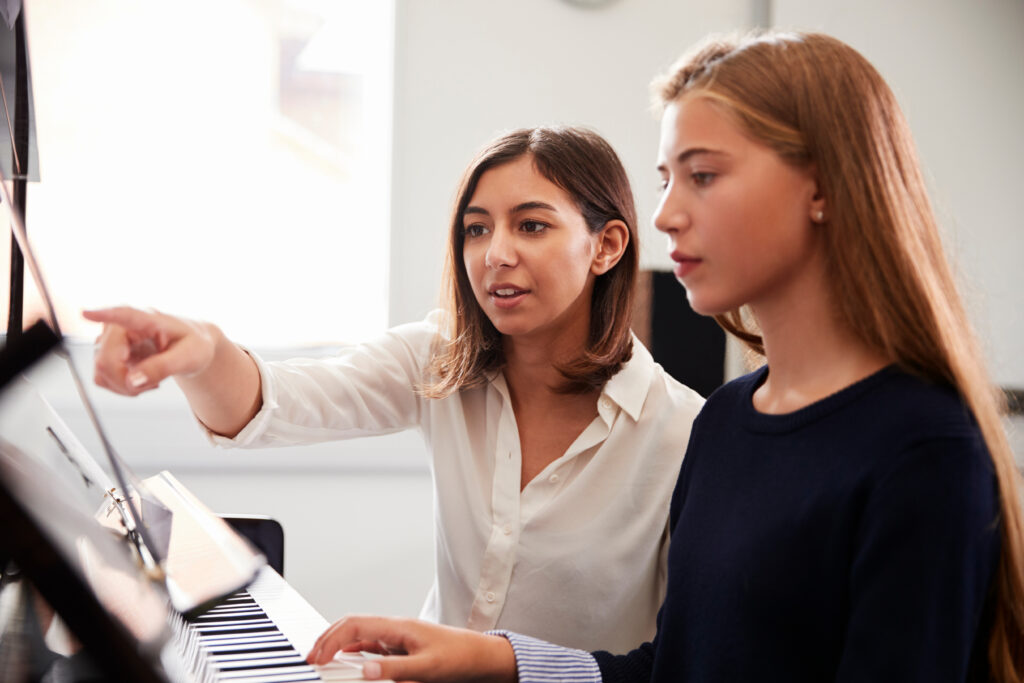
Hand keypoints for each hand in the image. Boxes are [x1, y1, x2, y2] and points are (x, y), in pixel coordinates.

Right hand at [83, 306, 216, 394]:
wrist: (191, 346)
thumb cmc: (193, 344)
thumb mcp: (189, 357)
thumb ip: (162, 368)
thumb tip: (132, 381)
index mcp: (147, 318)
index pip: (123, 315)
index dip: (104, 314)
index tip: (86, 313)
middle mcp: (122, 325)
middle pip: (105, 359)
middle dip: (126, 381)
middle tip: (153, 384)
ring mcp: (111, 340)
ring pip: (101, 371)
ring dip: (124, 386)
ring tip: (151, 380)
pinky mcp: (107, 354)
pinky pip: (102, 378)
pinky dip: (120, 387)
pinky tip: (140, 380)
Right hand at [306, 615, 516, 682]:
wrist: (479, 655)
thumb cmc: (457, 656)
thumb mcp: (425, 668)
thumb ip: (394, 670)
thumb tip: (365, 671)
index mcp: (397, 626)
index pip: (354, 625)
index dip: (331, 640)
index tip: (317, 659)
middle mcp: (394, 627)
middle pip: (352, 626)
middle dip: (328, 639)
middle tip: (311, 658)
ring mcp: (397, 636)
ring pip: (359, 634)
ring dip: (339, 644)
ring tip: (323, 659)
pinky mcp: (401, 646)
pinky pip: (371, 644)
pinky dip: (355, 651)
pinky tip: (350, 661)